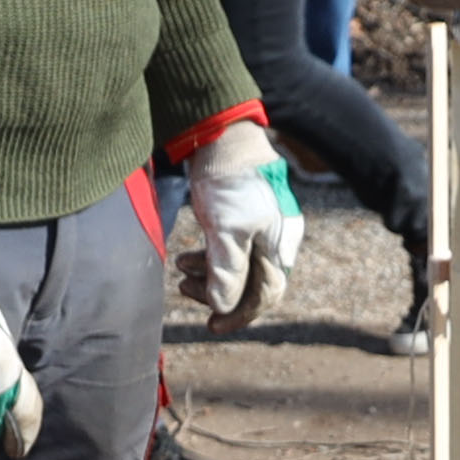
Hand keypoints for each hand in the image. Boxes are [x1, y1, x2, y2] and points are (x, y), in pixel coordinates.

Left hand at [170, 120, 299, 322]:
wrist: (221, 133)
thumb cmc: (228, 179)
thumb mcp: (226, 230)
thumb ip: (227, 272)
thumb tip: (223, 307)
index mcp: (279, 244)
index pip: (266, 294)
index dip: (239, 315)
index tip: (211, 325)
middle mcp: (275, 238)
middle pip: (250, 282)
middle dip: (217, 292)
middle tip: (184, 290)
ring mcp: (260, 225)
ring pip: (236, 265)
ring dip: (208, 275)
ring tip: (180, 270)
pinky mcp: (242, 213)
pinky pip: (228, 248)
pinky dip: (208, 257)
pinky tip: (186, 256)